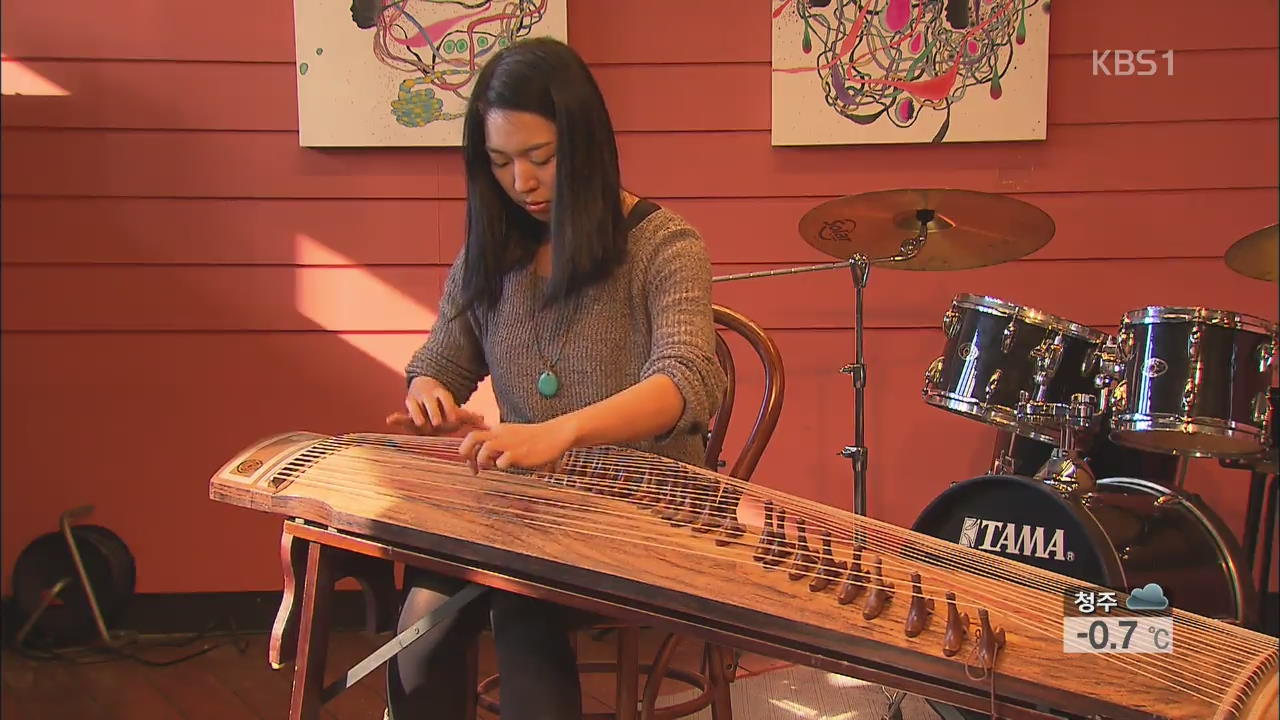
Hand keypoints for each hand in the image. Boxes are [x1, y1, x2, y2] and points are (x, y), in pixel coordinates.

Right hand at [390, 377, 488, 434]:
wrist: (425, 398)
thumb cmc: (444, 410)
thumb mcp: (456, 412)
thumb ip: (470, 418)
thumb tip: (488, 424)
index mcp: (441, 396)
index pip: (446, 400)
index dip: (449, 409)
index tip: (454, 420)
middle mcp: (428, 397)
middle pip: (430, 403)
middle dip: (433, 412)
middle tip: (437, 423)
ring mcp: (416, 403)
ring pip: (415, 406)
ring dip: (417, 414)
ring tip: (419, 422)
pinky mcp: (407, 412)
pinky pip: (401, 415)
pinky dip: (396, 418)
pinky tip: (390, 420)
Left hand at [458, 419, 577, 472]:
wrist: (556, 434)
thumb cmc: (534, 439)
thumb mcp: (512, 437)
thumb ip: (498, 444)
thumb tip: (484, 459)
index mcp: (498, 430)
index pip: (473, 435)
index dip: (467, 450)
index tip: (472, 465)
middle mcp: (500, 434)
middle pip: (472, 437)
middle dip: (466, 453)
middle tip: (472, 467)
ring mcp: (510, 443)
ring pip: (485, 448)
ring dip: (483, 461)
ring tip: (491, 466)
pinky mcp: (520, 453)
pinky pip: (502, 461)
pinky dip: (501, 466)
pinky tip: (509, 466)